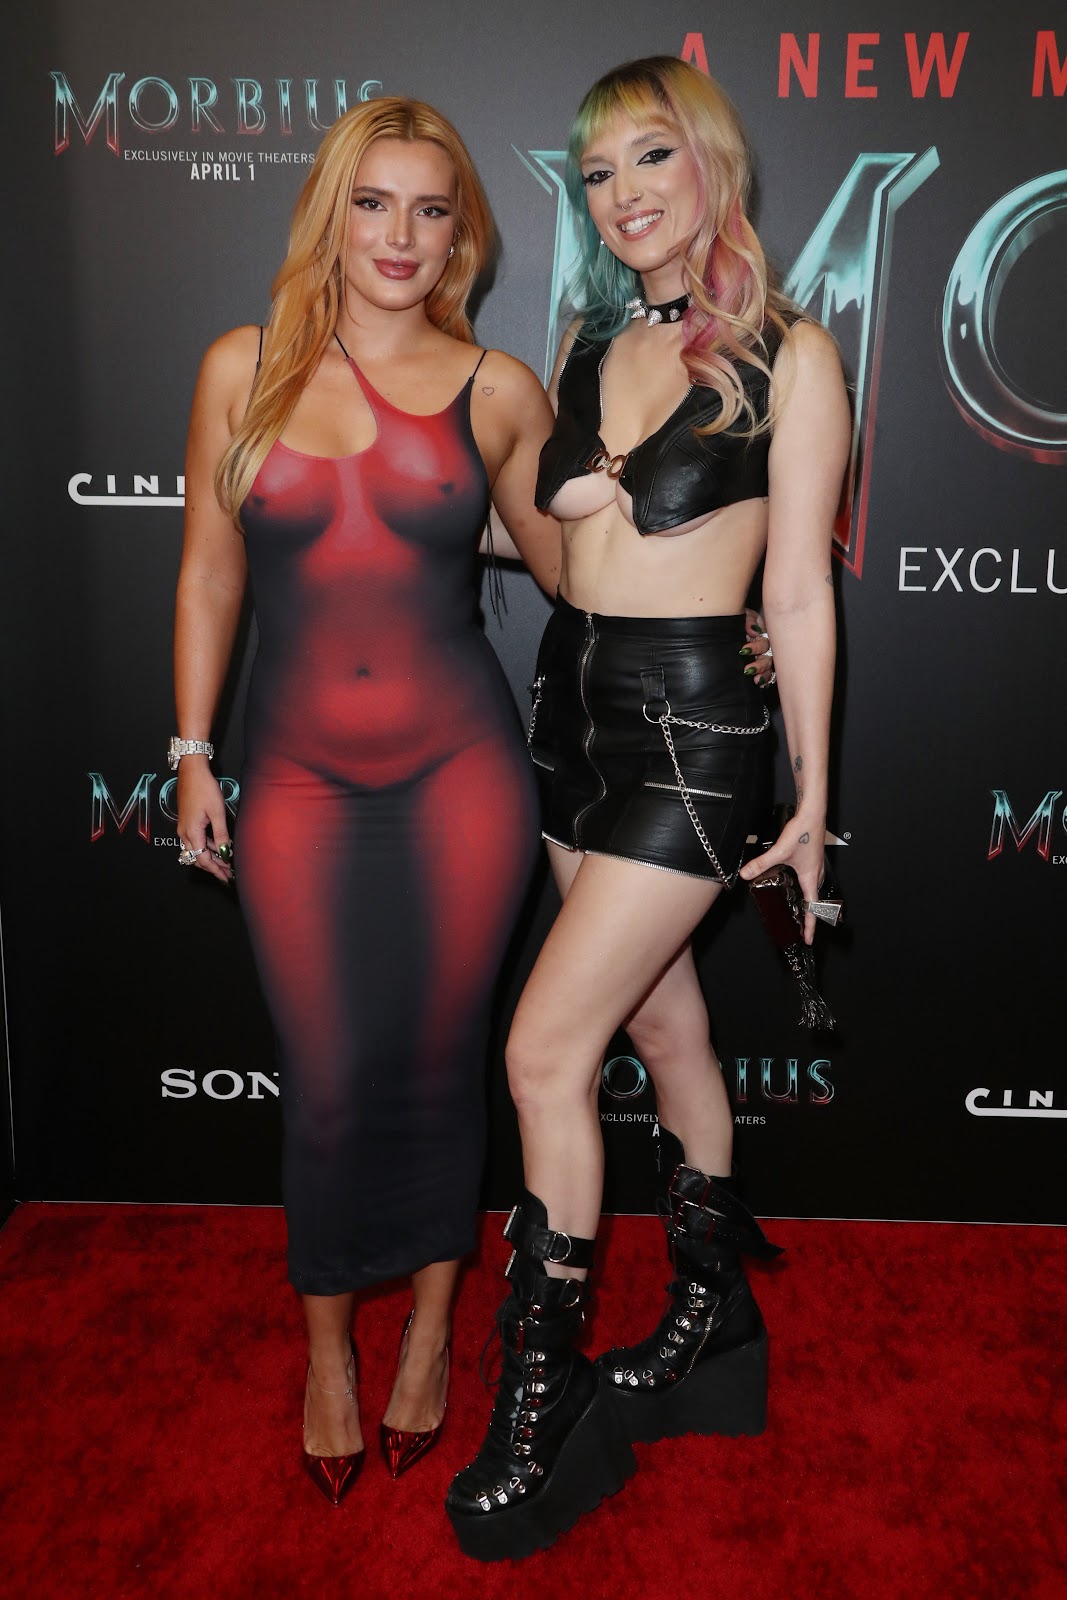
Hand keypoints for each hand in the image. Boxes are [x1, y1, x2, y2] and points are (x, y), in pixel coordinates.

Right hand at [176, 757, 233, 883]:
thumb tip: (225, 853)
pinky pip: (196, 841)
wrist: (191, 772)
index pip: (203, 859)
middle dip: (213, 867)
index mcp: (191, 832)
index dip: (216, 870)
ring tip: (226, 863)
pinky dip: (207, 847)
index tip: (227, 878)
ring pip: (196, 850)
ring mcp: (184, 828)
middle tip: (228, 874)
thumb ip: (221, 835)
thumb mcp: (217, 812)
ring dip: (210, 858)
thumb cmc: (204, 788)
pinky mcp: (186, 823)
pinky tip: (219, 848)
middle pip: (198, 858)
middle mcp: (184, 833)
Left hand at [739, 813, 824, 944]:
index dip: (810, 925)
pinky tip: (797, 884)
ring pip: (814, 890)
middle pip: (815, 902)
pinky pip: (812, 880)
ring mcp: (816, 866)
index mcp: (811, 877)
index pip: (812, 908)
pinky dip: (808, 890)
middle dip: (810, 917)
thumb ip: (762, 864)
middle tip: (804, 930)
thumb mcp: (779, 851)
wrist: (812, 813)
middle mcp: (817, 873)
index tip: (808, 938)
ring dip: (809, 904)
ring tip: (802, 913)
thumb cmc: (803, 831)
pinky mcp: (813, 858)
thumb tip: (746, 874)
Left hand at [741, 609, 773, 686]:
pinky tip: (760, 684)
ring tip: (756, 680)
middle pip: (768, 658)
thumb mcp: (744, 615)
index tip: (744, 650)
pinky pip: (767, 677)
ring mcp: (764, 659)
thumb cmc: (740, 620)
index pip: (764, 642)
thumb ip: (748, 619)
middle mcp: (765, 648)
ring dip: (763, 674)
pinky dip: (764, 681)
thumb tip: (753, 630)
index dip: (756, 647)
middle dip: (759, 665)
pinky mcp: (761, 669)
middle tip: (748, 669)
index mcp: (762, 635)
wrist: (728, 627)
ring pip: (769, 668)